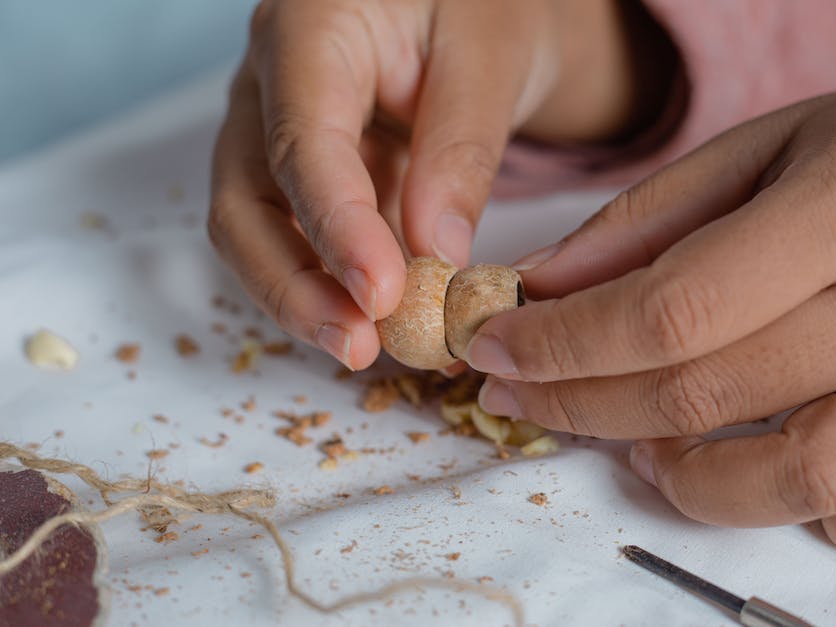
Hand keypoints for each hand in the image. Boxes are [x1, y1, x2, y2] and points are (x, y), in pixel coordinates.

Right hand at [207, 0, 673, 368]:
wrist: (471, 3)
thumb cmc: (481, 4)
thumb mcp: (491, 55)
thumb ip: (462, 148)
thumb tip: (437, 253)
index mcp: (308, 29)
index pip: (300, 140)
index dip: (333, 226)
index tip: (380, 294)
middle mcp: (270, 85)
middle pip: (243, 202)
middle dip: (293, 285)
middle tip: (360, 346)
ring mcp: (279, 133)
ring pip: (259, 232)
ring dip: (308, 299)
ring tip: (374, 348)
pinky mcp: (306, 174)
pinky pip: (302, 238)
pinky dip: (337, 286)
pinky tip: (385, 324)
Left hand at [469, 79, 835, 555]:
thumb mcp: (769, 146)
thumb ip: (650, 219)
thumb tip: (544, 287)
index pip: (669, 310)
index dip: (564, 343)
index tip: (496, 348)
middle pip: (705, 393)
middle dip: (581, 403)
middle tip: (521, 391)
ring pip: (804, 478)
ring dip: (693, 479)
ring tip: (641, 450)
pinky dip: (816, 514)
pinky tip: (762, 472)